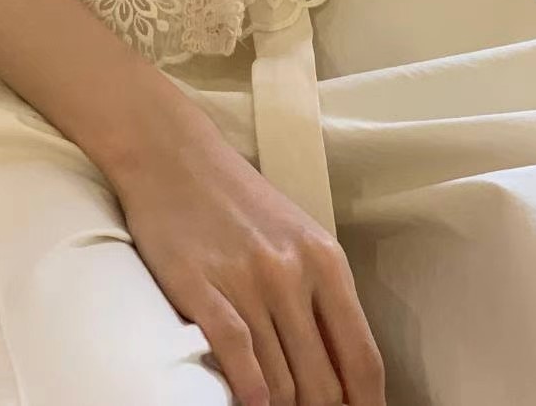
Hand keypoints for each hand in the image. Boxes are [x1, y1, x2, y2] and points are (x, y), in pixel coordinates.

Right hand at [107, 109, 385, 405]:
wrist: (173, 154)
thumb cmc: (235, 197)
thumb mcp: (296, 236)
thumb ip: (320, 294)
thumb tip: (338, 366)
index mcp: (325, 261)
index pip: (363, 359)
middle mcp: (293, 273)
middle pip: (324, 383)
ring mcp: (249, 282)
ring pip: (281, 382)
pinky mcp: (203, 288)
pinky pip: (239, 358)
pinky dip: (249, 396)